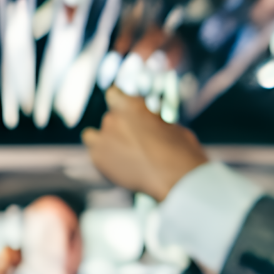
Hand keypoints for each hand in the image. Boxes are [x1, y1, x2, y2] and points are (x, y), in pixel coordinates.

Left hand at [81, 87, 208, 200]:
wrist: (176, 179)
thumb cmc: (180, 151)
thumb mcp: (170, 126)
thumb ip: (153, 121)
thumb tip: (150, 124)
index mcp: (131, 105)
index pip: (114, 94)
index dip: (121, 102)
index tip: (128, 110)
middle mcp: (113, 119)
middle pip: (109, 118)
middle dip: (121, 126)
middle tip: (137, 139)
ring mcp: (103, 140)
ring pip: (93, 135)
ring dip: (105, 140)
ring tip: (121, 151)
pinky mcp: (99, 160)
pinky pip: (95, 154)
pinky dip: (104, 157)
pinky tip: (119, 165)